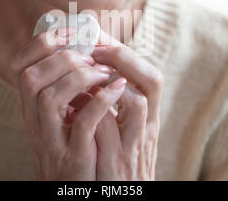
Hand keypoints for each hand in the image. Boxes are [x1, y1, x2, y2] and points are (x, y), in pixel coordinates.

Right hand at [9, 27, 125, 179]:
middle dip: (62, 57)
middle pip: (30, 77)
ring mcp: (53, 140)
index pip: (21, 66)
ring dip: (80, 76)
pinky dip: (102, 100)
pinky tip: (117, 89)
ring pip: (49, 96)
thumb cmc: (74, 145)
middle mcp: (35, 122)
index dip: (42, 43)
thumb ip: (66, 86)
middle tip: (92, 56)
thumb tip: (82, 47)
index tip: (70, 31)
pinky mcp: (74, 156)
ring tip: (104, 73)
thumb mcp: (62, 114)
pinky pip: (83, 122)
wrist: (73, 188)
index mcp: (32, 107)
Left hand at [89, 33, 163, 179]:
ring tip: (85, 70)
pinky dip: (93, 107)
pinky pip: (107, 126)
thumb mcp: (123, 132)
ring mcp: (134, 145)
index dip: (128, 55)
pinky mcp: (116, 162)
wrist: (121, 198)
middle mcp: (148, 129)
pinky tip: (75, 100)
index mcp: (148, 119)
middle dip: (122, 57)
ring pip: (136, 101)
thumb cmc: (117, 163)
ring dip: (108, 80)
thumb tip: (95, 75)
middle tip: (94, 47)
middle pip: (152, 81)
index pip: (152, 78)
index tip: (102, 41)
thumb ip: (114, 107)